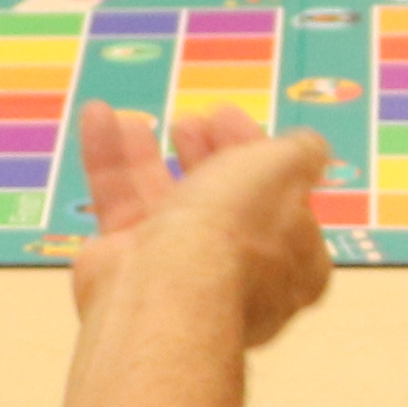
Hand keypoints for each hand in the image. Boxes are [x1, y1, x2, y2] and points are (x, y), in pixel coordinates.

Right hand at [73, 104, 334, 347]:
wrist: (167, 289)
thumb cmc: (238, 228)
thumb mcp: (285, 170)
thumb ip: (301, 153)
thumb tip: (310, 148)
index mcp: (292, 260)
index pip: (280, 201)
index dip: (257, 153)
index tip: (228, 117)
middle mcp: (238, 271)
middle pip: (221, 201)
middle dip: (206, 154)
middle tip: (192, 121)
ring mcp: (179, 272)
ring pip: (162, 199)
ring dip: (148, 154)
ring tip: (136, 121)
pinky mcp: (126, 264)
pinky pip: (118, 203)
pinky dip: (108, 160)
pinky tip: (98, 117)